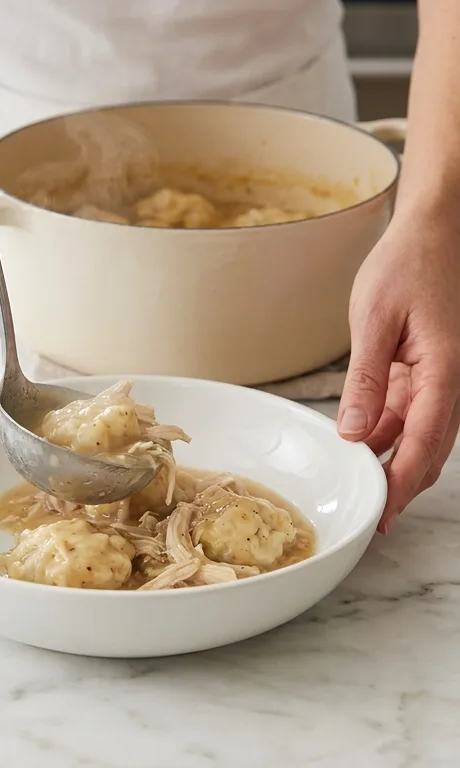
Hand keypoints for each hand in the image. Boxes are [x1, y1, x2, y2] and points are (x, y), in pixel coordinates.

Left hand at [338, 213, 459, 532]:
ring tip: (364, 483)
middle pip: (430, 446)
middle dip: (403, 482)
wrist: (435, 229)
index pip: (425, 443)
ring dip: (395, 456)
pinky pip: (414, 406)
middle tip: (374, 515)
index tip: (383, 514)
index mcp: (445, 371)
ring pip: (421, 430)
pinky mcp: (432, 365)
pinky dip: (392, 426)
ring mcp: (444, 373)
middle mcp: (453, 379)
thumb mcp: (374, 320)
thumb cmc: (407, 265)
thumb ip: (367, 380)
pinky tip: (366, 439)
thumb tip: (356, 433)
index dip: (404, 484)